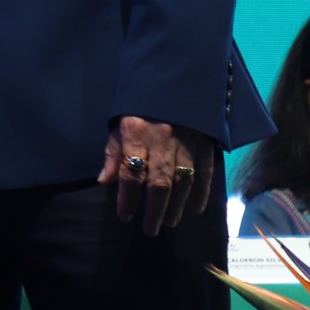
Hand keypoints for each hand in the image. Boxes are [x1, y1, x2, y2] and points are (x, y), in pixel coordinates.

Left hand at [99, 115, 215, 235]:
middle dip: (154, 210)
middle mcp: (162, 138)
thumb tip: (104, 181)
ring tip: (169, 222)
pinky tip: (195, 209)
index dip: (127, 197)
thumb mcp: (120, 122)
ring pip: (183, 181)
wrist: (176, 80)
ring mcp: (186, 141)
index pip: (130, 171)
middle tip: (150, 229)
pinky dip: (201, 193)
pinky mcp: (205, 142)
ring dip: (176, 205)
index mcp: (136, 131)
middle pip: (159, 182)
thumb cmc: (142, 106)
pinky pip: (205, 172)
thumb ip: (113, 151)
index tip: (125, 215)